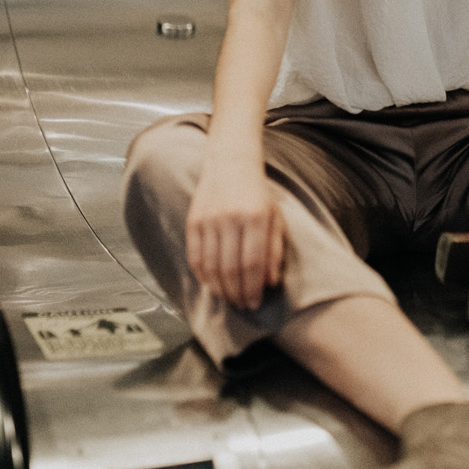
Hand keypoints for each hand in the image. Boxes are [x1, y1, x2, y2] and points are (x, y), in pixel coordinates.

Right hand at [186, 160, 285, 309]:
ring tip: (229, 298)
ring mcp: (208, 220)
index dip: (253, 288)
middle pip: (230, 269)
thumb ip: (274, 251)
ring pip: (211, 267)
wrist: (230, 163)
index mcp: (255, 217)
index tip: (255, 303)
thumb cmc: (257, 193)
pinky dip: (203, 276)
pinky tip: (212, 284)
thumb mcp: (275, 218)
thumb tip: (270, 283)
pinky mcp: (193, 221)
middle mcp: (230, 218)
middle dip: (236, 293)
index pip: (252, 263)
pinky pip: (195, 257)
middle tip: (242, 305)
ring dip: (220, 289)